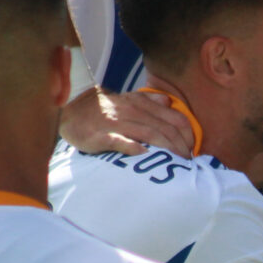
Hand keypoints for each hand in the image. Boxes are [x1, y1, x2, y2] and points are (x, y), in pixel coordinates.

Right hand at [62, 87, 195, 155]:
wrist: (70, 111)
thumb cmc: (103, 110)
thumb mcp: (127, 100)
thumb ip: (149, 101)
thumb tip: (168, 102)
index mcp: (141, 104)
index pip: (174, 118)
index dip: (188, 135)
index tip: (193, 149)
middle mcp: (132, 111)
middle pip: (165, 129)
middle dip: (181, 147)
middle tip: (188, 162)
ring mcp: (116, 123)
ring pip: (149, 134)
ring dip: (166, 149)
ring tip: (176, 163)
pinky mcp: (100, 136)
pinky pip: (120, 141)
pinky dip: (134, 147)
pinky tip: (145, 155)